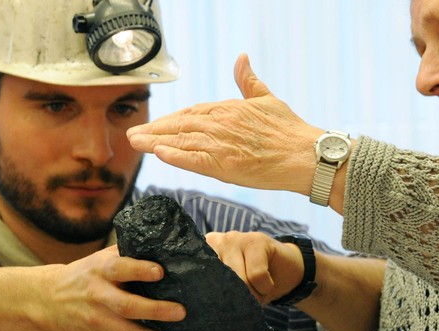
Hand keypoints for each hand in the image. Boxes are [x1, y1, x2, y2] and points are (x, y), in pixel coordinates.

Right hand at [43, 246, 196, 330]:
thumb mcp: (101, 258)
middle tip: (181, 312)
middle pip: (127, 306)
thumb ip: (129, 252)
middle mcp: (100, 296)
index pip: (120, 268)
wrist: (48, 301)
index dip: (139, 270)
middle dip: (156, 311)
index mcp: (101, 271)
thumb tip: (167, 243)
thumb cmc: (85, 275)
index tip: (160, 271)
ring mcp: (102, 322)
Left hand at [127, 53, 324, 194]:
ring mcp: (221, 144)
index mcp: (229, 109)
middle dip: (154, 130)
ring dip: (155, 142)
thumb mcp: (267, 98)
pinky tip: (158, 154)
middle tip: (133, 135)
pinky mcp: (224, 164)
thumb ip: (248, 81)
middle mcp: (220, 124)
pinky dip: (175, 156)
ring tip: (135, 143)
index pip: (192, 112)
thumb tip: (241, 58)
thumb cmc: (290, 130)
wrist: (305, 154)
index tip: (156, 125)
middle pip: (180, 125)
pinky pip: (193, 159)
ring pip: (181, 142)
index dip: (171, 119)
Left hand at [205, 231, 304, 304]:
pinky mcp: (256, 239)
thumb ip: (218, 291)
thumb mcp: (232, 290)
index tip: (224, 302)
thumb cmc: (255, 284)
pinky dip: (265, 287)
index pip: (198, 279)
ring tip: (259, 292)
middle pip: (219, 281)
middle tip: (248, 301)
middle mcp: (215, 242)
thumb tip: (211, 308)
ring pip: (238, 278)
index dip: (212, 295)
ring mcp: (235, 237)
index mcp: (203, 255)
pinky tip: (268, 284)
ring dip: (253, 294)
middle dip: (236, 297)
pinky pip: (257, 274)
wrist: (288, 271)